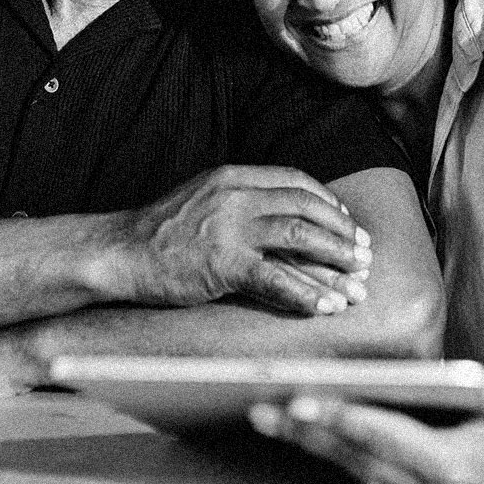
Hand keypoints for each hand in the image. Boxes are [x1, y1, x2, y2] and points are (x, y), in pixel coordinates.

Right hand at [118, 165, 372, 315]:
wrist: (119, 251)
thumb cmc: (160, 232)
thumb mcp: (203, 198)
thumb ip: (239, 200)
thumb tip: (280, 218)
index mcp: (233, 177)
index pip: (294, 182)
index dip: (326, 203)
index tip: (345, 222)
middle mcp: (236, 195)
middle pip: (305, 208)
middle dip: (341, 233)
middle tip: (364, 254)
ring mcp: (230, 228)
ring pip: (300, 238)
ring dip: (335, 261)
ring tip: (358, 282)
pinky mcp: (223, 263)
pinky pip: (277, 278)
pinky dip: (307, 294)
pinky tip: (326, 307)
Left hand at [248, 367, 483, 483]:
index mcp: (457, 466)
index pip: (386, 438)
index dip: (342, 418)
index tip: (302, 401)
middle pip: (355, 455)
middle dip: (305, 431)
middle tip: (258, 406)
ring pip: (351, 464)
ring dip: (306, 441)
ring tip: (263, 414)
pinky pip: (361, 469)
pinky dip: (327, 448)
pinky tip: (296, 429)